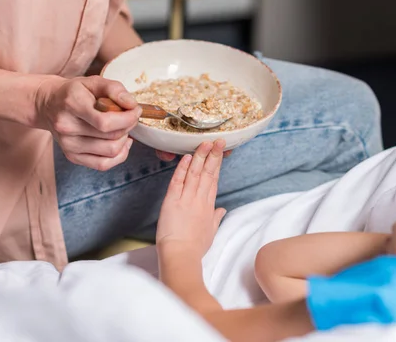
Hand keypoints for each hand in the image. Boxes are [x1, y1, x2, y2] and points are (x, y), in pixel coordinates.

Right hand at [34, 75, 141, 170]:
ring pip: (110, 151)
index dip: (128, 118)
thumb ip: (115, 89)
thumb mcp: (93, 81)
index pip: (105, 122)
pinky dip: (119, 155)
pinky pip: (103, 164)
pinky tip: (121, 143)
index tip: (136, 110)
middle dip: (129, 126)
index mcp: (72, 104)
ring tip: (122, 128)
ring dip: (124, 140)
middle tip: (130, 117)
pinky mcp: (72, 156)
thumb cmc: (75, 92)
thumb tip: (132, 105)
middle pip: (111, 137)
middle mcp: (67, 127)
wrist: (48, 104)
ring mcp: (68, 144)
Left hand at [156, 140, 226, 256]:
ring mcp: (186, 199)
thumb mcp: (210, 232)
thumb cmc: (195, 247)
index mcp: (209, 206)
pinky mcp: (172, 201)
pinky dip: (182, 169)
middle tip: (219, 141)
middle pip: (207, 173)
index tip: (221, 152)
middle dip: (213, 155)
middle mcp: (199, 200)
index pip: (214, 180)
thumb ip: (216, 218)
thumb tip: (222, 210)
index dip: (217, 164)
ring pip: (194, 173)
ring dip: (200, 157)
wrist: (181, 255)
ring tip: (205, 143)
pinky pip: (178, 181)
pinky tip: (187, 157)